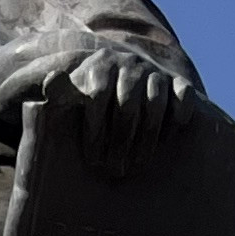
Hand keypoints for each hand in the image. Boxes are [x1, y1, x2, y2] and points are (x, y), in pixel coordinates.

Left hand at [51, 48, 192, 180]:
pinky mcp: (176, 82)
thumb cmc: (84, 100)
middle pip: (127, 104)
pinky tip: (169, 141)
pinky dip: (179, 116)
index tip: (92, 161)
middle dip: (120, 142)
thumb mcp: (65, 97)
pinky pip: (183, 95)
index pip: (97, 97)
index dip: (95, 132)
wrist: (117, 81)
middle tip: (114, 172)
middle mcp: (128, 64)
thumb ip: (57, 93)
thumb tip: (51, 81)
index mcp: (99, 66)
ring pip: (155, 102)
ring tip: (138, 165)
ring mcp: (153, 72)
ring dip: (147, 138)